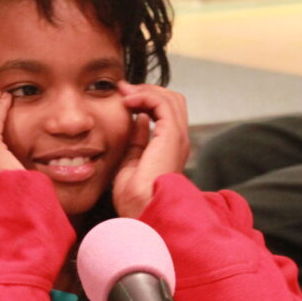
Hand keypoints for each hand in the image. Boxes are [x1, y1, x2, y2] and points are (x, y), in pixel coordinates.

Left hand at [111, 81, 189, 217]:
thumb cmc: (134, 197)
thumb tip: (139, 119)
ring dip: (145, 90)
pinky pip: (162, 103)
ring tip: (124, 93)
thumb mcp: (132, 161)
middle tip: (123, 90)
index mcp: (171, 147)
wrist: (140, 210)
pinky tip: (128, 101)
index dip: (146, 99)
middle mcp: (178, 141)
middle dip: (147, 90)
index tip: (123, 97)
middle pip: (172, 100)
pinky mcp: (171, 136)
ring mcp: (177, 138)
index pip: (167, 112)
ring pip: (170, 98)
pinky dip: (145, 96)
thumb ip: (138, 140)